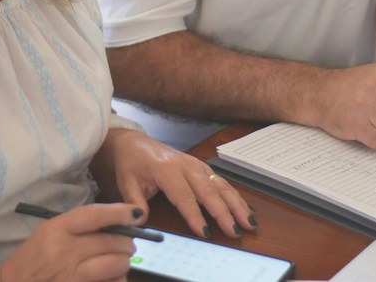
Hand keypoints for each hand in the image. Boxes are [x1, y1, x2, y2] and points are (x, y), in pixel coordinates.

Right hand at [0, 203, 139, 281]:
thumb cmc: (34, 256)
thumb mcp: (50, 231)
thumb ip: (80, 225)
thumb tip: (118, 222)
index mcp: (56, 230)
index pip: (95, 216)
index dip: (119, 212)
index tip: (135, 213)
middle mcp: (64, 252)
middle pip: (111, 242)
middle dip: (127, 242)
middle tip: (127, 244)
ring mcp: (71, 276)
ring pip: (116, 265)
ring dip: (123, 262)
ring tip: (119, 261)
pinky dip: (116, 279)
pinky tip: (110, 276)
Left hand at [94, 128, 255, 238]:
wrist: (135, 142)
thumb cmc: (132, 163)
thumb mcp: (126, 181)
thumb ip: (135, 202)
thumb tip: (140, 222)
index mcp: (166, 169)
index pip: (184, 196)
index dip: (195, 215)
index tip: (205, 232)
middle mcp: (186, 166)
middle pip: (209, 191)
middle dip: (224, 213)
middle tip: (236, 231)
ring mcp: (197, 165)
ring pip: (221, 186)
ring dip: (237, 205)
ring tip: (249, 222)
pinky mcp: (203, 168)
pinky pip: (222, 182)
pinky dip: (236, 197)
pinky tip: (246, 209)